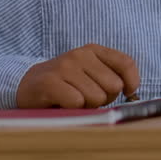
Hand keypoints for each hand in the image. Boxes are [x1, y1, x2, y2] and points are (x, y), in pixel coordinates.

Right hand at [15, 44, 139, 108]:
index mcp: (94, 50)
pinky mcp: (50, 82)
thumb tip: (133, 95)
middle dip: (104, 99)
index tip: (127, 93)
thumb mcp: (89, 74)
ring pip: (96, 97)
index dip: (132, 81)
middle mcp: (80, 55)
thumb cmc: (65, 84)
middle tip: (87, 98)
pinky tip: (62, 103)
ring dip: (87, 106)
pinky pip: (76, 102)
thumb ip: (110, 78)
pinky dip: (72, 109)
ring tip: (72, 100)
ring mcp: (65, 67)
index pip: (126, 63)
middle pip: (114, 86)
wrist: (27, 85)